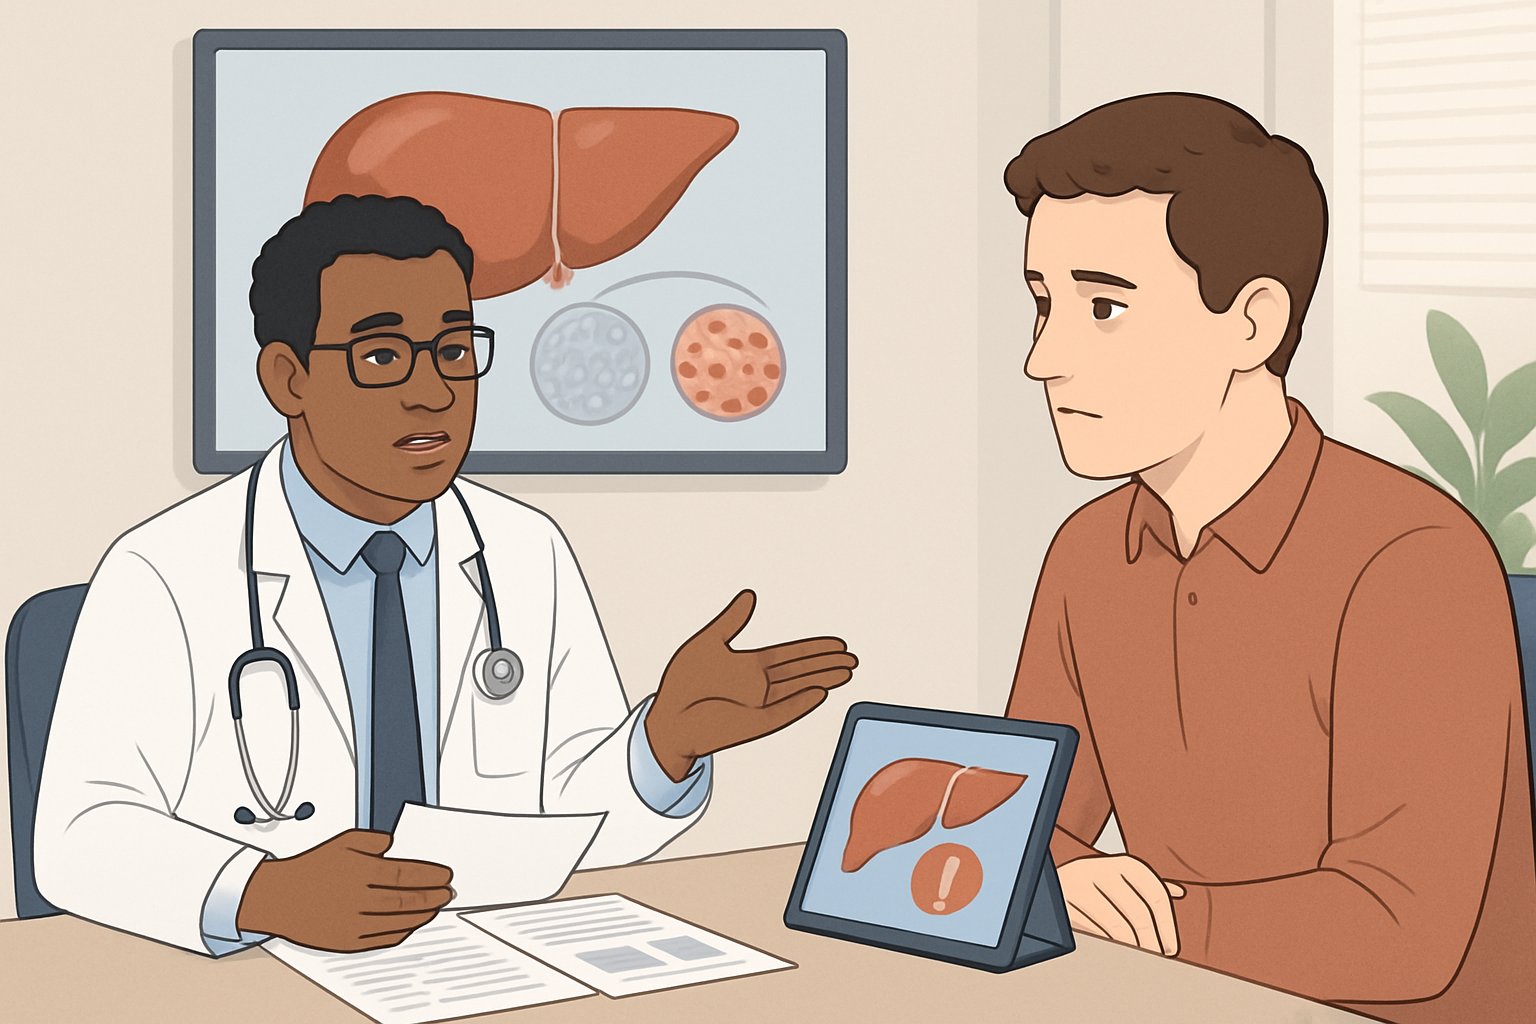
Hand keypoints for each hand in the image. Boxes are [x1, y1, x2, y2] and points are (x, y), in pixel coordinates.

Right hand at [235, 829, 453, 951]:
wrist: (277, 898)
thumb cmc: (310, 868)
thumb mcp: (343, 842)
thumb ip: (374, 840)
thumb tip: (397, 845)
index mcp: (358, 871)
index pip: (406, 875)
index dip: (431, 876)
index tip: (446, 875)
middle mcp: (357, 899)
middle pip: (407, 900)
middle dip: (433, 896)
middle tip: (448, 892)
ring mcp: (352, 923)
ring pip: (398, 921)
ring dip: (423, 915)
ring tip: (436, 908)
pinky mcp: (347, 942)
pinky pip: (383, 939)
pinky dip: (403, 931)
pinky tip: (412, 923)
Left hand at [646, 589, 857, 780]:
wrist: (666, 719)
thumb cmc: (681, 685)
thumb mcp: (707, 642)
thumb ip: (731, 621)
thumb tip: (749, 595)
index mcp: (749, 667)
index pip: (790, 656)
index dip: (814, 649)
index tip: (837, 644)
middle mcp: (759, 687)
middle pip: (802, 672)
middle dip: (827, 664)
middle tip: (852, 658)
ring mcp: (759, 706)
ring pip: (800, 690)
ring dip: (823, 681)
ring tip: (847, 672)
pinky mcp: (754, 724)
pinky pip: (784, 712)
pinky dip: (802, 703)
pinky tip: (821, 692)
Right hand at [1058, 854, 1185, 955]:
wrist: (1048, 876)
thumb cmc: (1094, 881)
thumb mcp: (1120, 876)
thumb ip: (1147, 885)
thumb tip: (1180, 892)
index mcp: (1123, 863)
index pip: (1155, 895)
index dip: (1167, 925)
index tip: (1170, 948)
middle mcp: (1102, 869)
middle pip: (1138, 913)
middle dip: (1151, 942)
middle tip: (1155, 960)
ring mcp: (1079, 885)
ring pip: (1116, 926)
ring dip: (1131, 948)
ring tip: (1138, 959)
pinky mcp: (1063, 903)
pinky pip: (1094, 932)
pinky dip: (1108, 945)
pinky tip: (1114, 950)